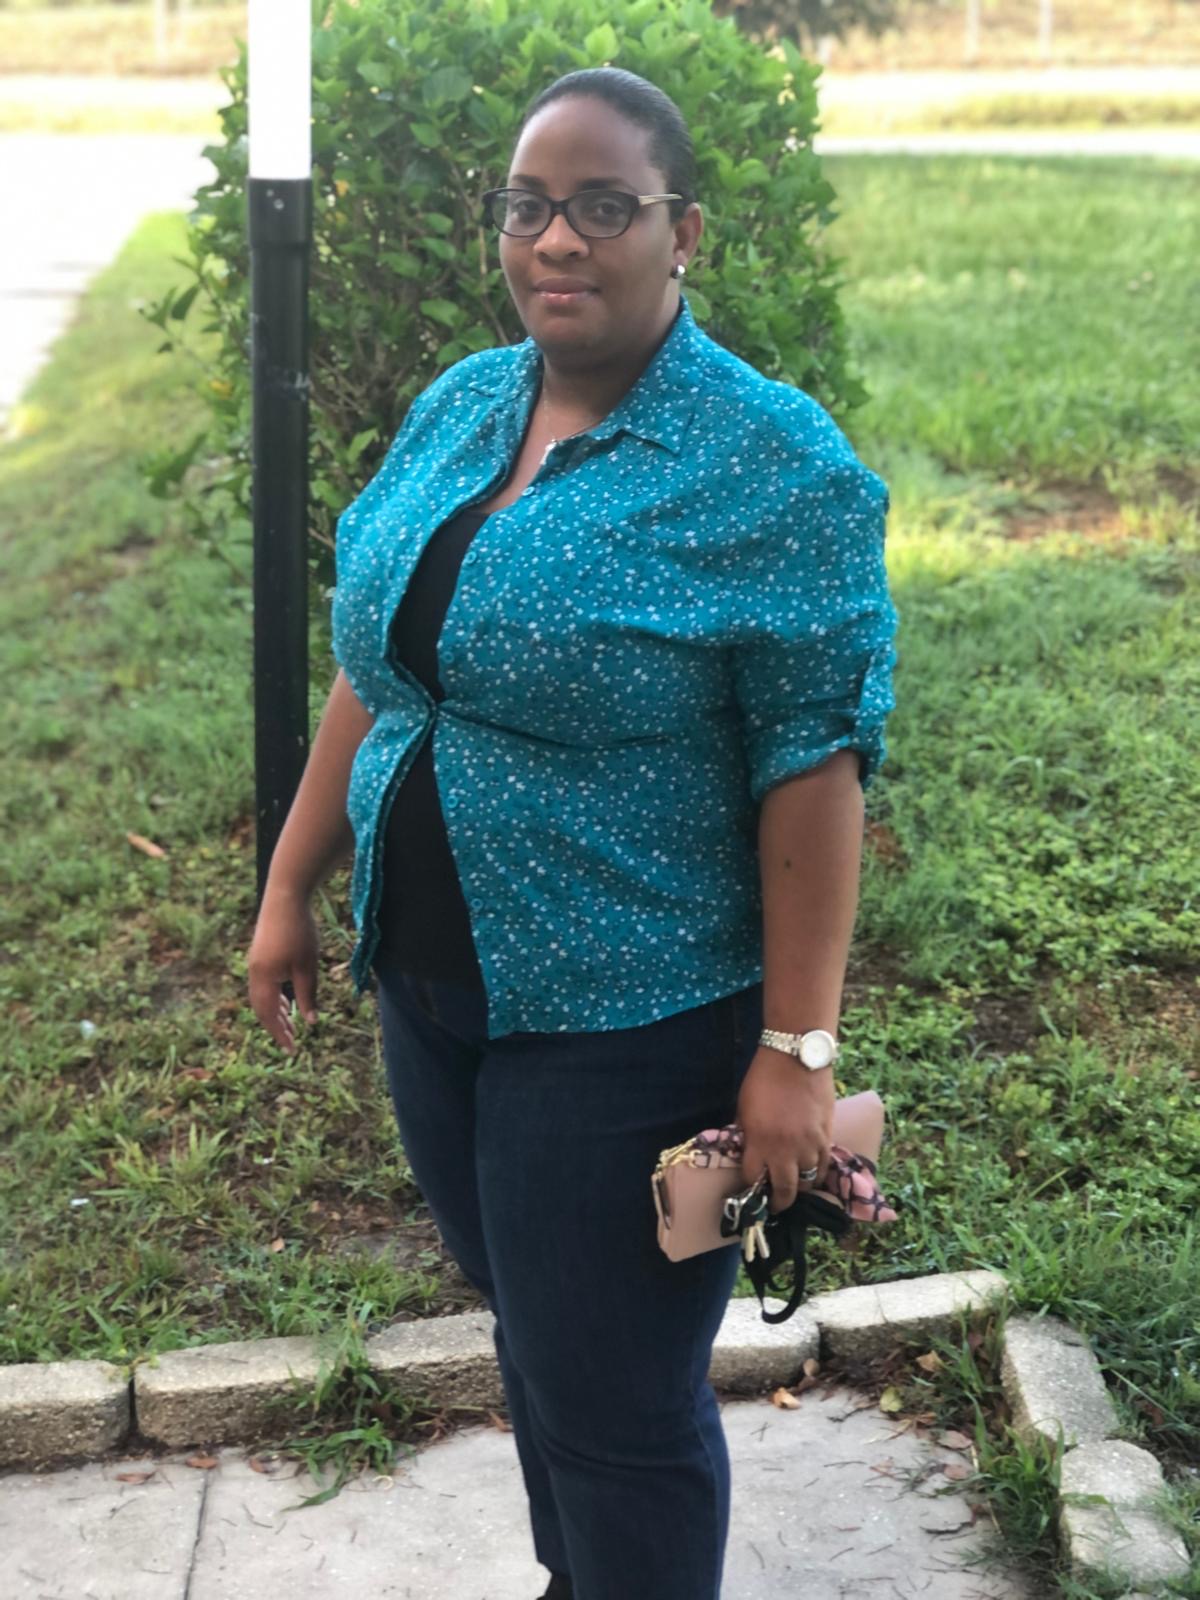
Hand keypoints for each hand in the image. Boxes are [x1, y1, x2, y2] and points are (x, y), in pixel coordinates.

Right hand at [247, 886, 319, 1054]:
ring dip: (274, 1011)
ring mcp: (255, 963)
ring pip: (261, 996)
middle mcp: (254, 973)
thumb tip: (310, 1022)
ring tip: (288, 1023)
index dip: (279, 1034)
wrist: (285, 897)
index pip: (268, 1015)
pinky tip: (284, 998)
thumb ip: (307, 995)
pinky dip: (273, 996)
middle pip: (261, 1008)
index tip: (291, 1050)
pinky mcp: (260, 954)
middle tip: (291, 1041)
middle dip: (276, 1025)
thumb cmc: (299, 932)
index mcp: (263, 979)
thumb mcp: (308, 967)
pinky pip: (263, 983)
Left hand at [736, 1048, 834, 1213]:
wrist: (797, 1057)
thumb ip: (747, 1134)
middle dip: (779, 1202)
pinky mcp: (827, 1136)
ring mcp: (809, 1144)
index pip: (753, 1178)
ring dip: (801, 1188)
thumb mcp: (744, 1108)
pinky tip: (812, 1174)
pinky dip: (817, 1173)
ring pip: (809, 1181)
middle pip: (785, 1190)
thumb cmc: (763, 1079)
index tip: (751, 1189)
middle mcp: (785, 1150)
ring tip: (795, 1189)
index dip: (751, 1187)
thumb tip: (749, 1151)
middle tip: (776, 1204)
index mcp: (759, 1142)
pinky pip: (824, 1164)